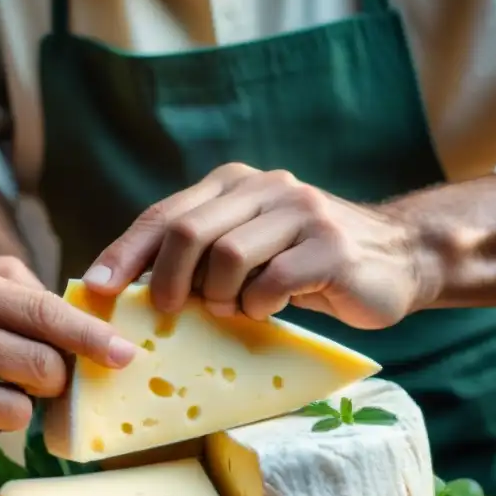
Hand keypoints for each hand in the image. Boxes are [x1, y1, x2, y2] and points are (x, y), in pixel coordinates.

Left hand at [83, 164, 433, 328]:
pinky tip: (269, 310)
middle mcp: (267, 187)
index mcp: (237, 184)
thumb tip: (133, 291)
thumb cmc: (309, 264)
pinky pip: (272, 281)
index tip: (96, 286)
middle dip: (168, 281)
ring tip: (235, 310)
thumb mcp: (253, 248)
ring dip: (220, 297)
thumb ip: (204, 254)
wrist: (400, 259)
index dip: (126, 252)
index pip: (166, 214)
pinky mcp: (331, 247)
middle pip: (188, 232)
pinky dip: (259, 306)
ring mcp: (302, 213)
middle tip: (169, 312)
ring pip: (227, 257)